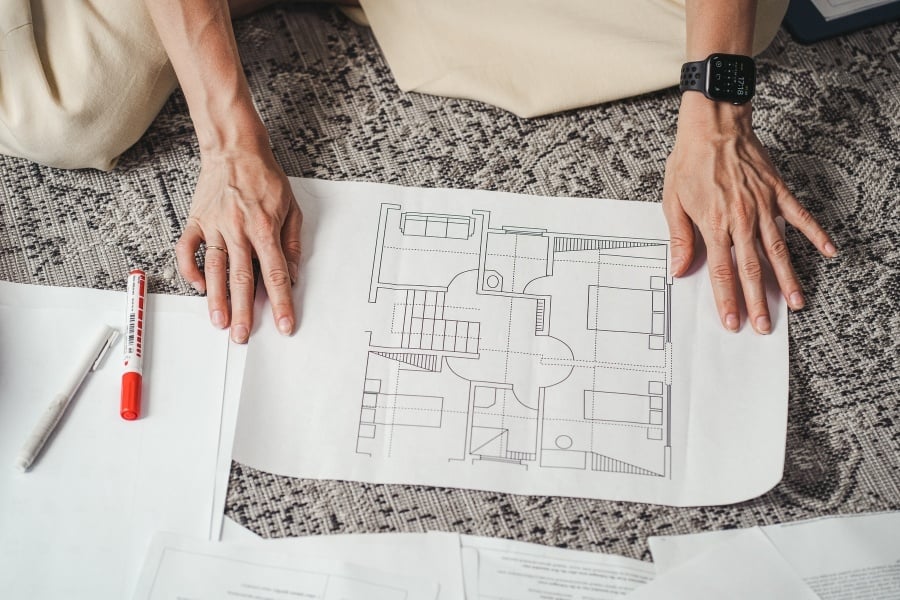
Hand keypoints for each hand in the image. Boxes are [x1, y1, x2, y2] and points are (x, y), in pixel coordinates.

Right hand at [175, 146, 301, 342]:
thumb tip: (294, 275)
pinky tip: (199, 287)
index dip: (281, 302)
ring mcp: (214, 226)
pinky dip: (191, 270)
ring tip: (219, 324)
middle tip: (243, 336)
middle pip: (241, 279)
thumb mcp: (291, 207)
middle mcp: (238, 230)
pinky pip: (188, 251)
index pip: (275, 274)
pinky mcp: (196, 221)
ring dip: (215, 300)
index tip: (284, 325)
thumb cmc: (265, 177)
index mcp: (265, 228)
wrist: (235, 148)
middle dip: (243, 311)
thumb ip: (292, 243)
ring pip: (214, 270)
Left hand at [663, 94, 836, 333]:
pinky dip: (816, 234)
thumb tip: (679, 268)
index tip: (733, 321)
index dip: (727, 299)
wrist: (713, 124)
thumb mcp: (672, 200)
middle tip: (764, 326)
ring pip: (778, 250)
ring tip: (797, 303)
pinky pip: (800, 217)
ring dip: (788, 279)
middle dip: (758, 301)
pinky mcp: (777, 191)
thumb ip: (679, 237)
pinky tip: (829, 251)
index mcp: (713, 224)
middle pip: (752, 269)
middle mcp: (741, 219)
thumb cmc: (690, 160)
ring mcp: (763, 205)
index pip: (722, 271)